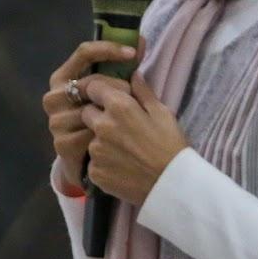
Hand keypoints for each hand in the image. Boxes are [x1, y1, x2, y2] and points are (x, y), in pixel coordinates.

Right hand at [42, 39, 140, 187]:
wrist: (93, 161)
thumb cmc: (103, 119)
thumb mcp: (113, 91)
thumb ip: (124, 67)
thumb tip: (141, 39)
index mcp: (63, 77)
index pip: (84, 52)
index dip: (109, 48)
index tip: (133, 52)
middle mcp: (54, 97)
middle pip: (90, 81)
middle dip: (117, 86)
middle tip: (135, 93)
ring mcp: (55, 121)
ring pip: (91, 109)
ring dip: (114, 114)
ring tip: (130, 119)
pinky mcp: (62, 145)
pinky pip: (91, 134)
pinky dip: (107, 137)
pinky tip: (118, 140)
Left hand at [79, 71, 187, 207]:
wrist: (171, 184)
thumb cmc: (170, 145)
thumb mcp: (162, 113)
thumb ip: (143, 92)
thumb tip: (133, 74)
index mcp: (118, 106)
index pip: (92, 87)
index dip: (99, 91)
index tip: (107, 98)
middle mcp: (101, 125)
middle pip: (86, 112)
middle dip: (96, 115)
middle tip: (117, 126)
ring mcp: (95, 150)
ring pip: (88, 138)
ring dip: (99, 140)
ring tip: (122, 150)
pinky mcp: (94, 172)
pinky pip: (92, 161)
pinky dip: (102, 162)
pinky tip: (120, 166)